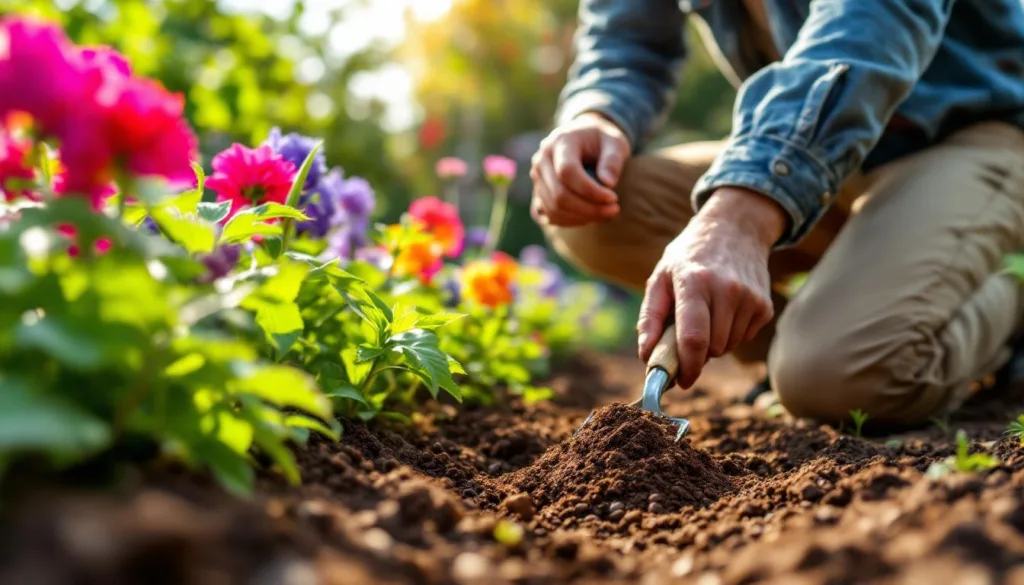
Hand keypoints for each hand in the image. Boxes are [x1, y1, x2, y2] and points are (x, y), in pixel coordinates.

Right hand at [529, 112, 628, 226]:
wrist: (585, 137)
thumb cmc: (602, 140)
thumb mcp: (615, 142)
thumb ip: (613, 160)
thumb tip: (608, 183)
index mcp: (560, 141)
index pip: (567, 172)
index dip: (590, 190)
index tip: (613, 198)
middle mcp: (542, 159)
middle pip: (559, 195)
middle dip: (588, 209)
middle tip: (614, 210)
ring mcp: (537, 178)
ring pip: (553, 209)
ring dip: (581, 217)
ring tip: (606, 213)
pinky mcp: (539, 193)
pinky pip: (549, 215)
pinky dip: (571, 221)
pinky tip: (590, 216)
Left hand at [637, 187, 786, 387]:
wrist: (735, 228)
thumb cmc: (690, 256)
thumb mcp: (660, 276)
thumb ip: (649, 317)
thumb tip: (646, 355)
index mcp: (694, 282)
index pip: (694, 338)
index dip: (687, 366)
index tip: (680, 380)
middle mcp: (726, 290)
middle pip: (711, 348)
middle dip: (696, 351)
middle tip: (685, 333)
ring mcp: (750, 298)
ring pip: (728, 346)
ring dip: (713, 342)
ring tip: (706, 314)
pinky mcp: (765, 306)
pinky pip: (743, 338)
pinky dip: (731, 333)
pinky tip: (725, 309)